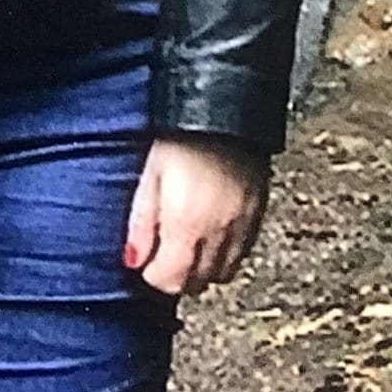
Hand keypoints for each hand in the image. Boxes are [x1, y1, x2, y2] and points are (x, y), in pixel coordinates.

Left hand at [123, 135, 269, 297]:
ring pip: (224, 273)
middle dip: (177, 276)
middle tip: (164, 254)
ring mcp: (242, 225)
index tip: (146, 260)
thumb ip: (140, 223)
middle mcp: (218, 231)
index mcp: (186, 224)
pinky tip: (213, 234)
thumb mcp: (150, 174)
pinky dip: (227, 254)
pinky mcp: (258, 214)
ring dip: (203, 269)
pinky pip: (244, 252)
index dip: (153, 275)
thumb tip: (133, 261)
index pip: (170, 281)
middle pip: (197, 283)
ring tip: (188, 245)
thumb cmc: (182, 136)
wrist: (225, 109)